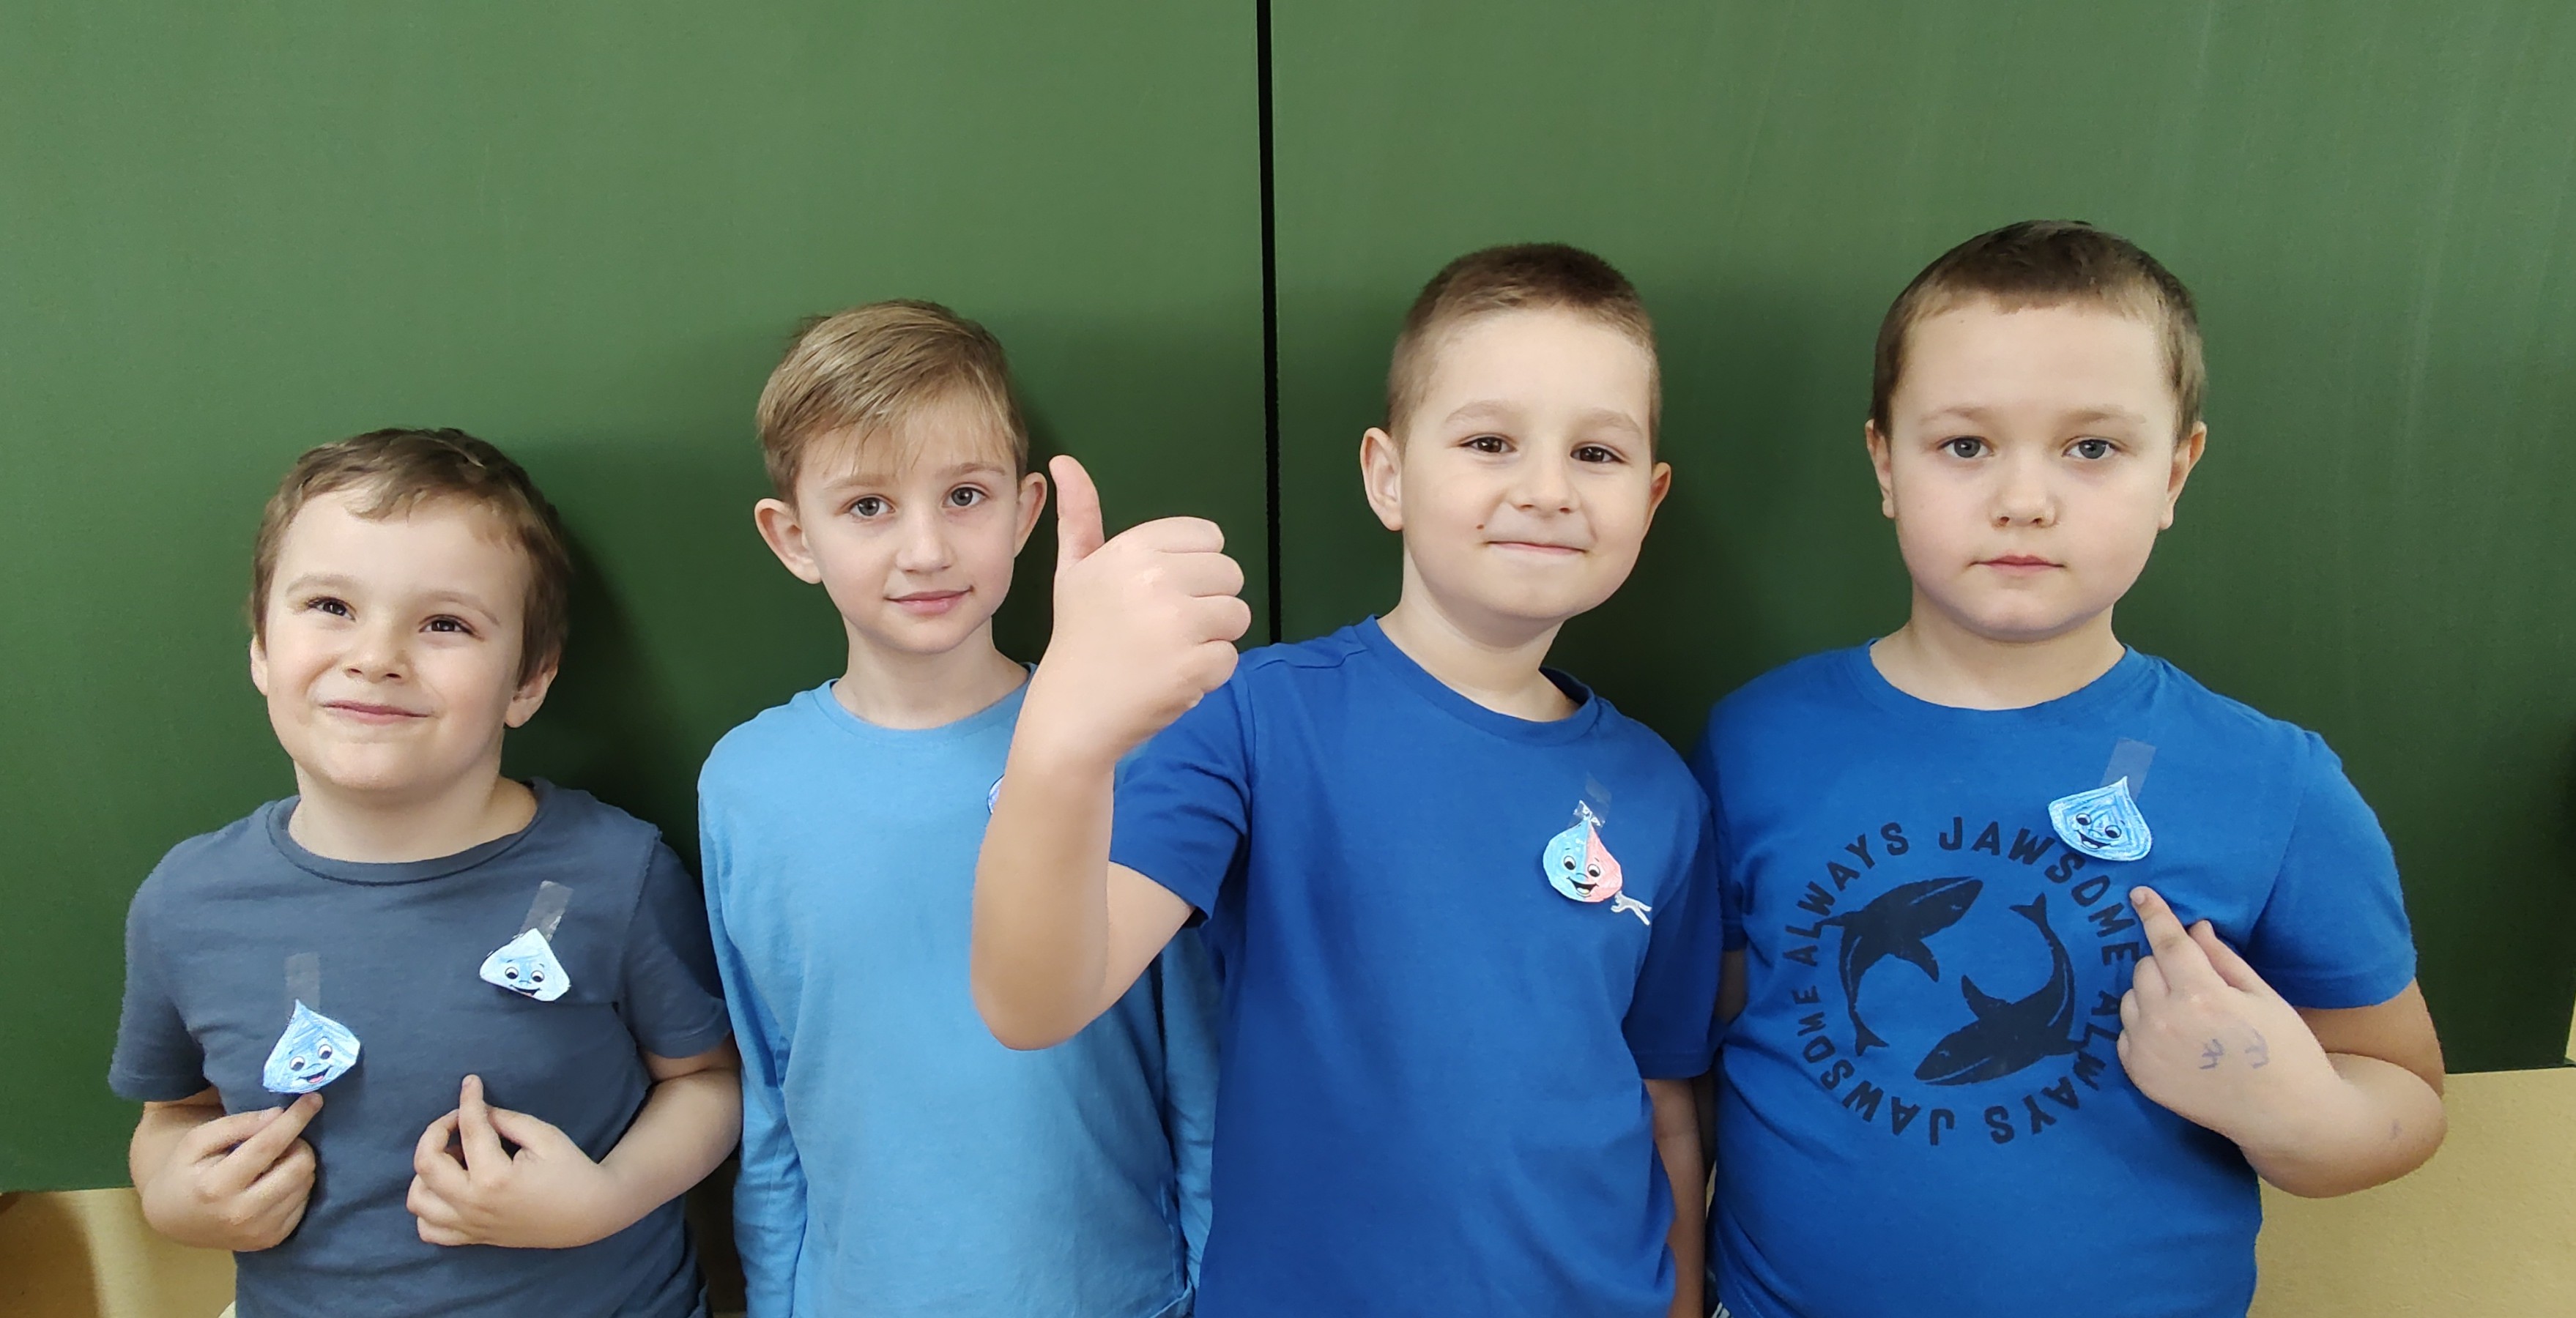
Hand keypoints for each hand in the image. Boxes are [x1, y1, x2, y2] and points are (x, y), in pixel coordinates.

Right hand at [136, 1092, 320, 1251]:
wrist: (174, 1219)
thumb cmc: (185, 1172)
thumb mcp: (197, 1141)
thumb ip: (236, 1125)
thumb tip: (278, 1115)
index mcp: (217, 1186)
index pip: (268, 1145)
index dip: (295, 1119)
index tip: (314, 1098)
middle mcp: (242, 1213)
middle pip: (299, 1166)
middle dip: (299, 1143)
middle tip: (284, 1139)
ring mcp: (259, 1231)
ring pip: (306, 1183)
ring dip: (298, 1163)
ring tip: (275, 1161)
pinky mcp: (272, 1240)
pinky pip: (304, 1203)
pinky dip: (297, 1185)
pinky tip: (276, 1181)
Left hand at [408, 1075, 624, 1248]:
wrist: (588, 1215)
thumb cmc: (571, 1171)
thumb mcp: (545, 1136)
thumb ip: (506, 1121)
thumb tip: (479, 1110)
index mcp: (494, 1178)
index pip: (469, 1128)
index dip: (468, 1099)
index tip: (471, 1082)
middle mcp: (473, 1204)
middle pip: (426, 1164)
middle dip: (435, 1131)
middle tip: (457, 1121)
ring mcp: (469, 1225)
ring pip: (417, 1200)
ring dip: (426, 1172)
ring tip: (453, 1158)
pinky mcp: (472, 1237)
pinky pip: (428, 1230)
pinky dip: (428, 1208)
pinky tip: (447, 1189)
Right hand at [1019, 455, 1249, 768]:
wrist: (1072, 715)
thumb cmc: (1078, 638)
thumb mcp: (1074, 570)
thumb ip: (1079, 515)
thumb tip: (1065, 461)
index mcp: (1133, 549)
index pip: (1210, 537)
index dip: (1193, 568)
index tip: (1160, 593)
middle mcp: (1156, 578)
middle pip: (1231, 574)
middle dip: (1207, 602)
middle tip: (1164, 628)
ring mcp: (1178, 624)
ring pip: (1238, 615)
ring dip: (1212, 638)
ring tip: (1169, 652)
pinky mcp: (1195, 666)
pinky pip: (1230, 658)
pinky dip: (1208, 675)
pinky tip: (1171, 679)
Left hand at [2115, 887, 2343, 1148]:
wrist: (2285, 1116)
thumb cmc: (2285, 1051)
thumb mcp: (2263, 997)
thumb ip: (2223, 959)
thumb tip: (2194, 927)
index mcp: (2201, 996)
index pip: (2167, 943)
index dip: (2154, 914)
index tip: (2139, 893)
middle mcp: (2165, 1021)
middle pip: (2145, 967)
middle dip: (2166, 964)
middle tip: (2197, 982)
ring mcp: (2147, 1050)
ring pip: (2130, 997)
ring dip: (2151, 994)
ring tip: (2187, 1013)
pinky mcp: (2139, 1074)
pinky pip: (2126, 1032)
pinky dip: (2143, 1026)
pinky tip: (2175, 1038)